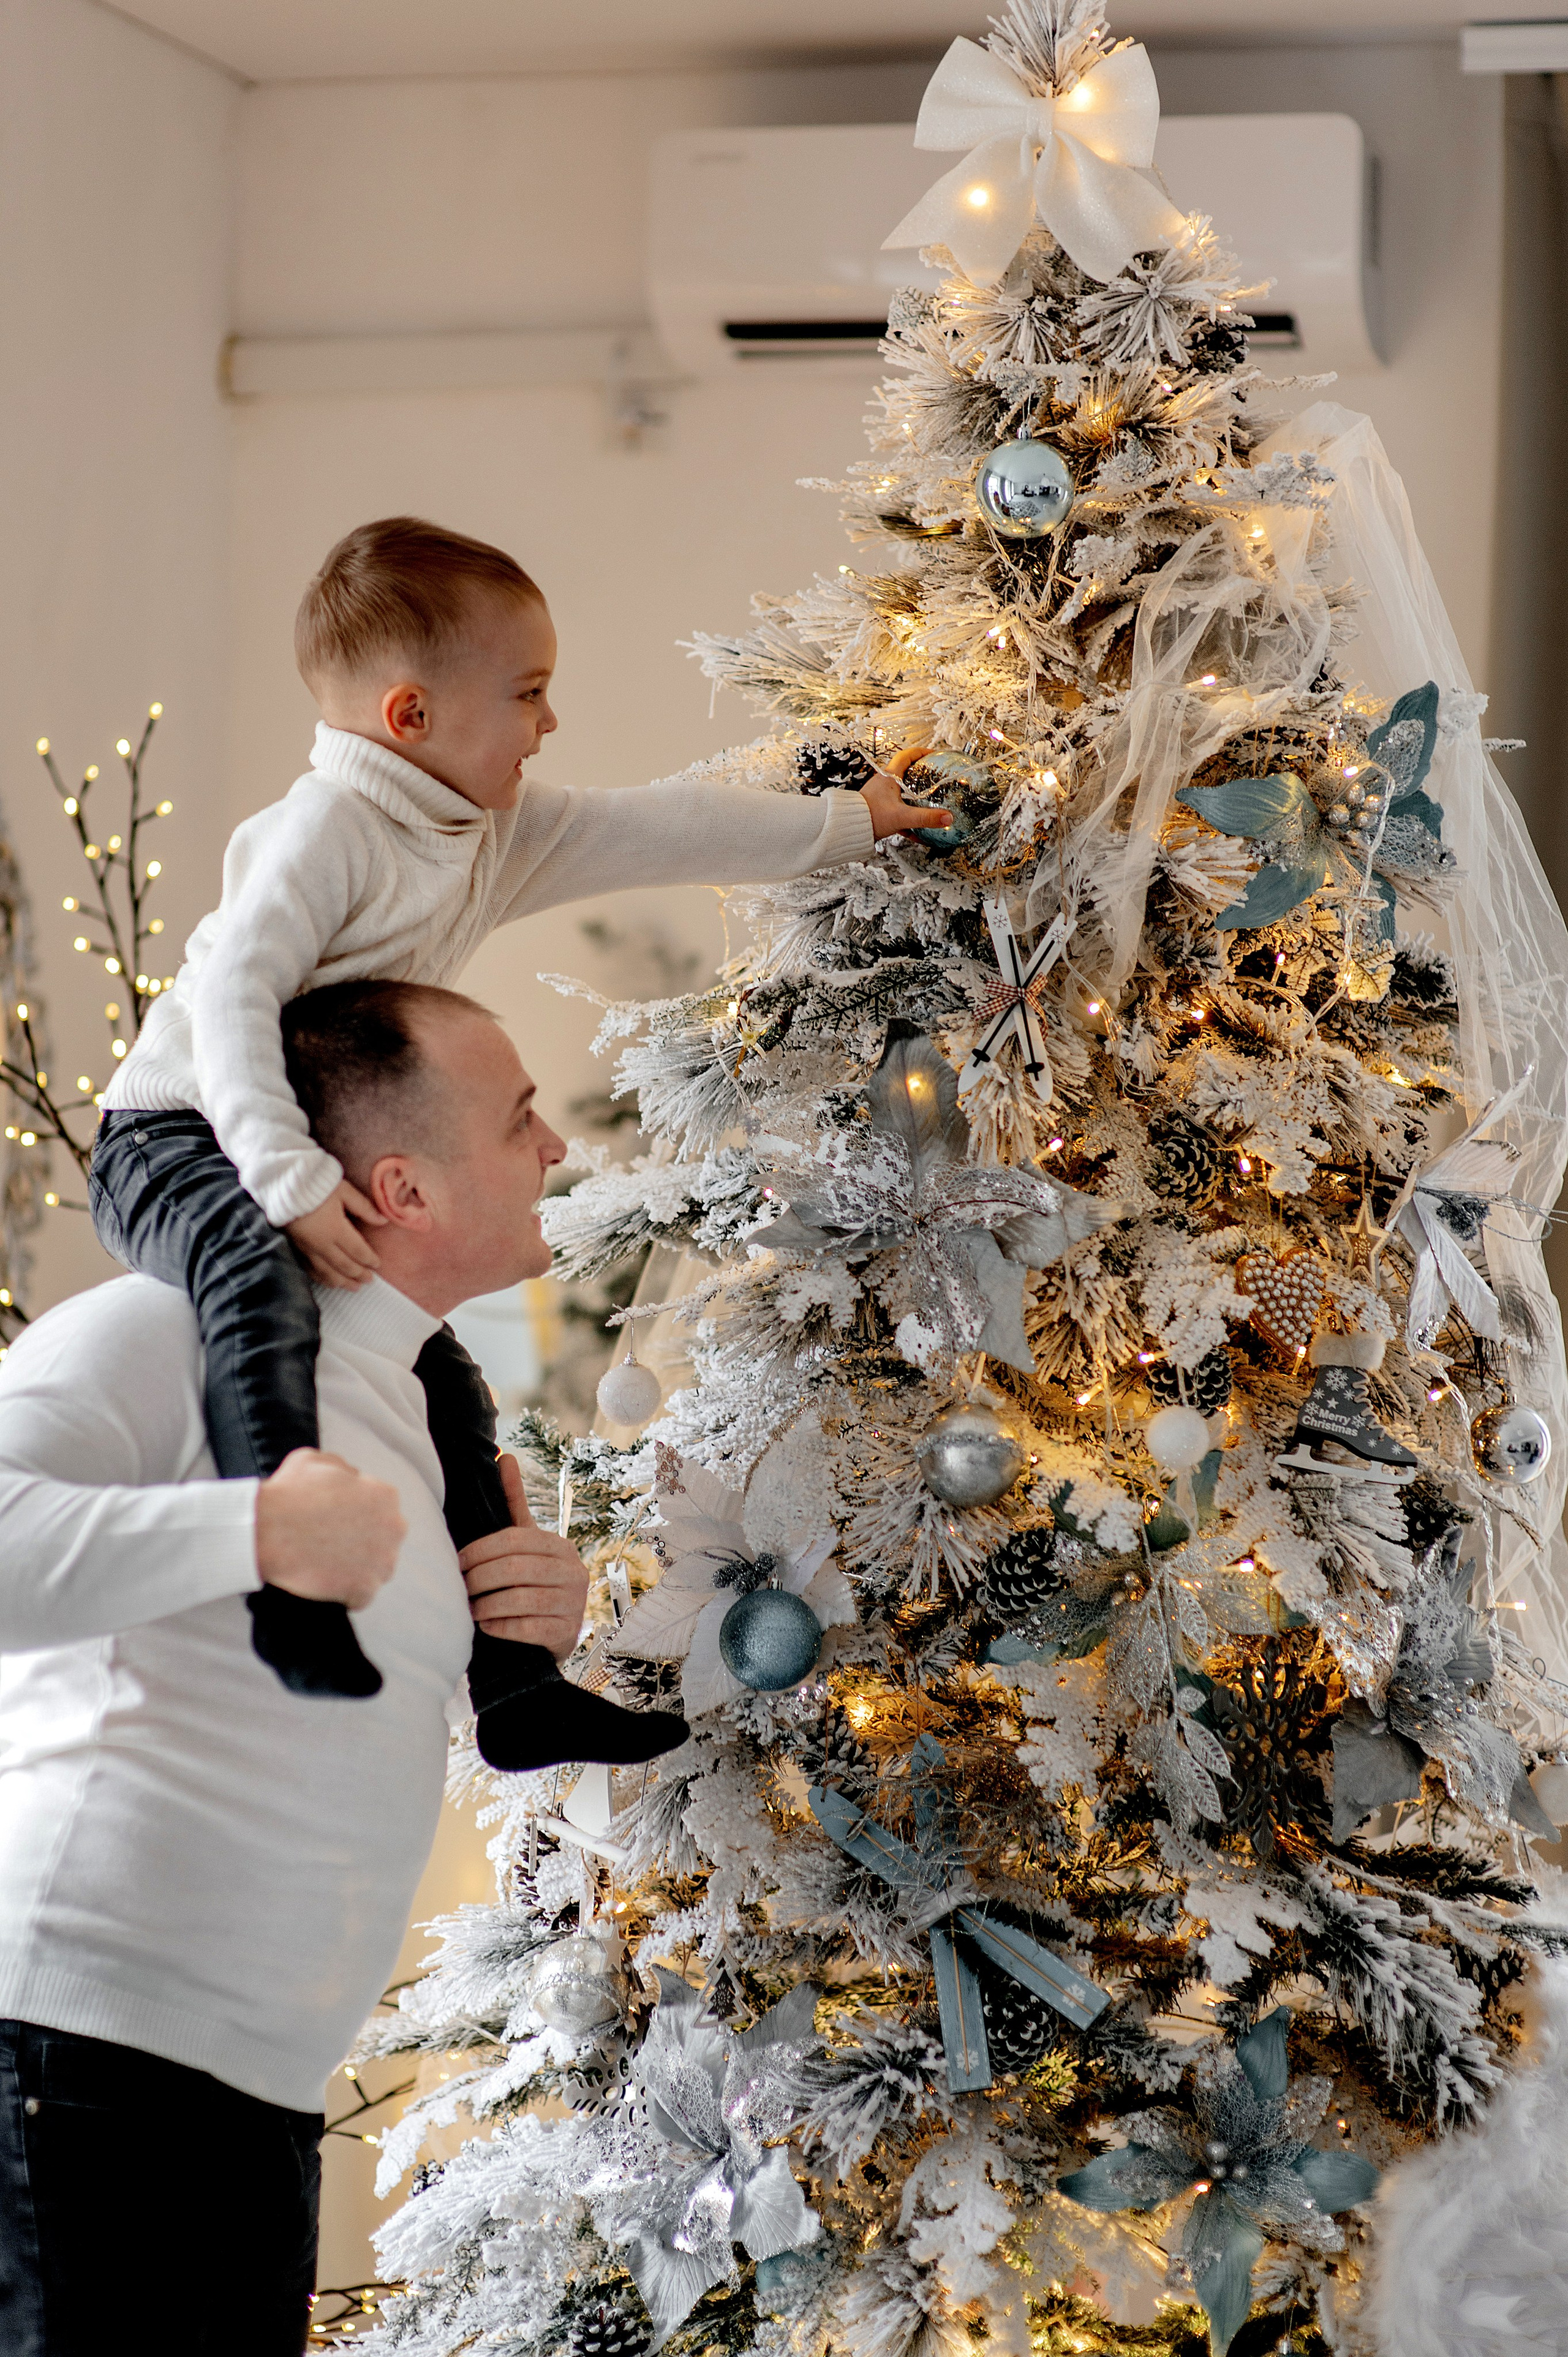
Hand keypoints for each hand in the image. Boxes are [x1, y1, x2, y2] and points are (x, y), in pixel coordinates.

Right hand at [255, 1448, 405, 1607]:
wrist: (265, 1530)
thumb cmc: (287, 1494)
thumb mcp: (316, 1460)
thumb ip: (342, 1468)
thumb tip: (349, 1477)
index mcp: (385, 1495)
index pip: (380, 1509)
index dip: (357, 1515)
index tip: (336, 1521)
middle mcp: (393, 1528)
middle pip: (383, 1539)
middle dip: (363, 1542)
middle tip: (332, 1543)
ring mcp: (381, 1561)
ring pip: (377, 1569)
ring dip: (358, 1569)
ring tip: (328, 1565)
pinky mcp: (365, 1589)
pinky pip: (362, 1596)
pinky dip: (347, 1594)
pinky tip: (327, 1584)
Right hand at [286, 1180, 385, 1287]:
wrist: (281, 1186)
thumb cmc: (316, 1185)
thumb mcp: (344, 1191)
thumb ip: (364, 1207)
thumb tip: (383, 1221)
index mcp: (336, 1229)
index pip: (357, 1251)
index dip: (369, 1260)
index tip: (377, 1265)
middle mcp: (322, 1243)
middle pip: (344, 1265)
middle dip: (358, 1274)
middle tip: (369, 1281)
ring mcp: (307, 1248)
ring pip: (327, 1272)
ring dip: (342, 1281)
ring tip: (353, 1287)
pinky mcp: (295, 1248)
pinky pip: (310, 1269)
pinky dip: (322, 1278)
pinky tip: (328, 1281)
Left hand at [459, 1454, 589, 1661]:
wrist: (555, 1634)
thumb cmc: (535, 1582)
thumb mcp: (527, 1543)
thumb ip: (515, 1504)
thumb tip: (505, 1456)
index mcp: (561, 1546)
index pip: (515, 1540)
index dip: (481, 1550)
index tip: (457, 1562)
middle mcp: (574, 1572)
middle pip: (516, 1569)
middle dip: (480, 1578)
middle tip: (459, 1586)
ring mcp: (574, 1603)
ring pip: (521, 1600)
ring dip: (487, 1604)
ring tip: (469, 1608)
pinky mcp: (567, 1633)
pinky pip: (528, 1627)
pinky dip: (501, 1626)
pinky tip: (486, 1625)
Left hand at [859, 745, 952, 840]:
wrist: (848, 830)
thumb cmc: (871, 816)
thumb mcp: (902, 816)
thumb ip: (926, 818)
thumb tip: (947, 817)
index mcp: (889, 777)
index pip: (907, 756)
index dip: (921, 752)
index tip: (934, 753)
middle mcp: (884, 783)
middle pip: (906, 773)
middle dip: (921, 774)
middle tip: (935, 778)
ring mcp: (881, 797)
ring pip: (902, 793)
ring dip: (915, 798)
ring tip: (929, 804)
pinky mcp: (879, 810)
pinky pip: (897, 812)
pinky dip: (908, 820)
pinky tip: (918, 834)